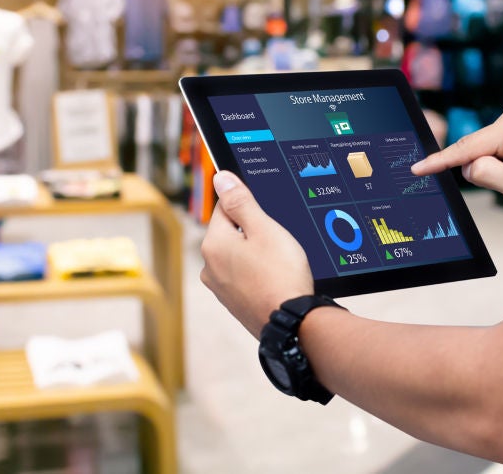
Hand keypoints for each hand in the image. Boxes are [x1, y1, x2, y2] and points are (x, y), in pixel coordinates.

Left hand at [201, 171, 313, 337]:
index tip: (267, 215)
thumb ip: (240, 201)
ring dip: (256, 253)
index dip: (249, 206)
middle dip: (253, 231)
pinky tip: (276, 278)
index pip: (225, 207)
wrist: (293, 324)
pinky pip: (245, 276)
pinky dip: (258, 273)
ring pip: (239, 255)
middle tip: (278, 241)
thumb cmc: (281, 274)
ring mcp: (221, 288)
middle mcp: (209, 266)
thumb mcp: (264, 229)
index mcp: (213, 244)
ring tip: (279, 262)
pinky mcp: (234, 303)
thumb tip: (220, 178)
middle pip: (231, 232)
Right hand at [411, 103, 502, 221]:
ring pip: (480, 149)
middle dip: (481, 169)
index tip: (417, 169)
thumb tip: (466, 166)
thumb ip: (482, 173)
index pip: (467, 148)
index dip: (439, 161)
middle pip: (474, 148)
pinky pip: (490, 147)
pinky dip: (496, 162)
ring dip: (492, 167)